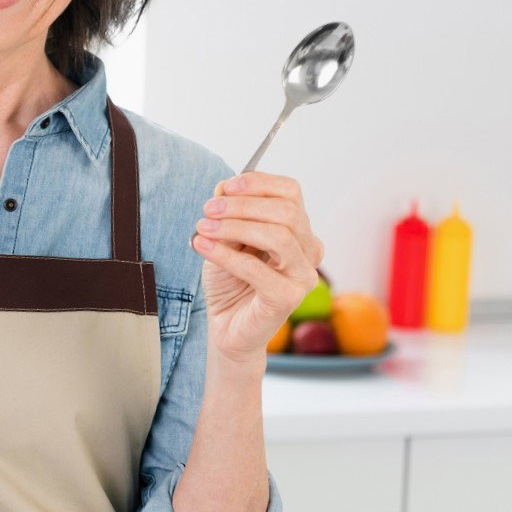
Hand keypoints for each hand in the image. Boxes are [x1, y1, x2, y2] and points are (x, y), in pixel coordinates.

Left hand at [190, 171, 324, 364]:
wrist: (227, 327)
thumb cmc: (231, 281)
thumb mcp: (225, 239)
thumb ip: (228, 213)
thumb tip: (224, 187)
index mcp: (299, 231)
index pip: (291, 192)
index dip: (258, 183)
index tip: (225, 187)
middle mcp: (309, 252)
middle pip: (286, 211)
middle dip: (242, 205)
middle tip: (209, 210)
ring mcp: (303, 276)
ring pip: (278, 235)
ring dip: (234, 226)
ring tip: (204, 228)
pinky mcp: (288, 298)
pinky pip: (256, 269)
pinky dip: (225, 254)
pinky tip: (203, 247)